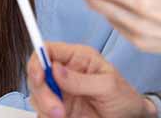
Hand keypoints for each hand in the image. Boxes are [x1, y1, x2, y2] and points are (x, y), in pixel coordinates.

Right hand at [27, 42, 155, 117]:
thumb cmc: (124, 98)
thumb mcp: (108, 86)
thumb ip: (81, 79)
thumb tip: (55, 69)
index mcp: (77, 58)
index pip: (49, 49)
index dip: (38, 59)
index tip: (39, 76)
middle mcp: (65, 73)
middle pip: (37, 74)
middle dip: (42, 91)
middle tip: (57, 109)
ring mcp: (60, 93)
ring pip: (36, 95)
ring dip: (45, 107)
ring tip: (63, 116)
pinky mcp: (58, 111)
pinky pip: (42, 112)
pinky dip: (46, 116)